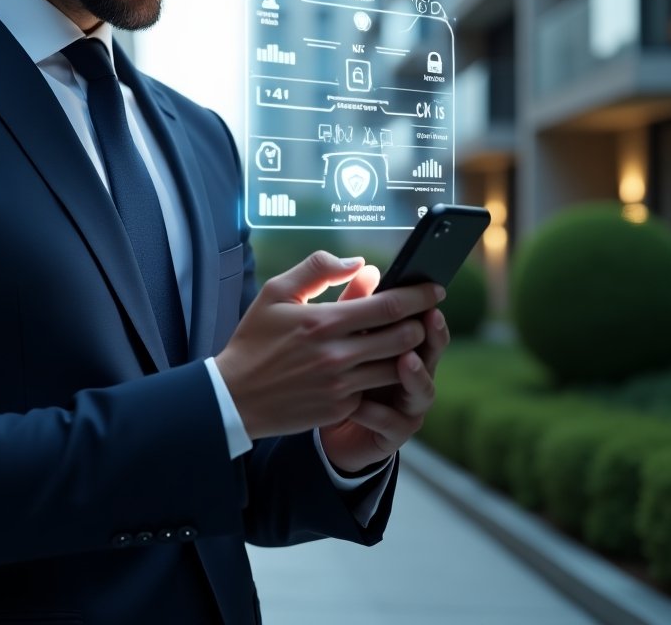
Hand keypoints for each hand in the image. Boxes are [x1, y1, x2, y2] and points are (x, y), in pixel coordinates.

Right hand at [214, 252, 444, 443]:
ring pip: (396, 366)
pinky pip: (376, 389)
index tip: (436, 288)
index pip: (388, 305)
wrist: (235, 396)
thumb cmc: (255, 339)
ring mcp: (341, 384)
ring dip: (408, 352)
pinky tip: (380, 365)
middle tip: (424, 315)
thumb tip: (359, 263)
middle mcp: (337, 355)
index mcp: (323, 322)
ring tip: (407, 339)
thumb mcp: (275, 292)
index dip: (419, 295)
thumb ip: (317, 269)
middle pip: (404, 338)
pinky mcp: (341, 406)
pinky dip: (383, 375)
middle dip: (421, 323)